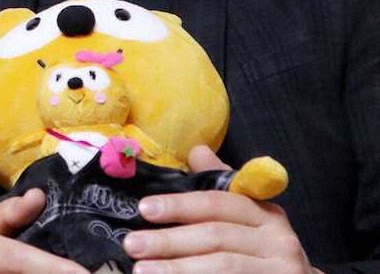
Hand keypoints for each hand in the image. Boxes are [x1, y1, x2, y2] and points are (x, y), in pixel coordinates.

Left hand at [123, 146, 321, 272]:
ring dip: (177, 269)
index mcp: (266, 214)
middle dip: (169, 241)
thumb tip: (196, 150)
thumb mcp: (246, 217)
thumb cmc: (262, 252)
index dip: (179, 205)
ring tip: (142, 270)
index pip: (218, 204)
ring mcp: (280, 271)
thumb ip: (219, 186)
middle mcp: (279, 241)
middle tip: (132, 244)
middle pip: (216, 237)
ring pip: (222, 267)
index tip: (144, 209)